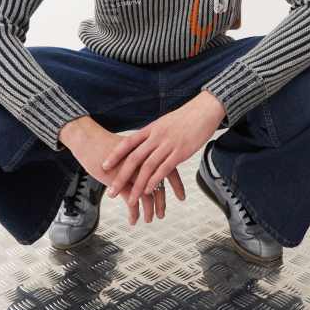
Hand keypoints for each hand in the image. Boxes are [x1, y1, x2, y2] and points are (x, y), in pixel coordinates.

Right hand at [61, 119, 176, 224]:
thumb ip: (139, 157)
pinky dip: (134, 212)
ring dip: (150, 210)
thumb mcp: (127, 148)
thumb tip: (148, 166)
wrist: (88, 140)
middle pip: (160, 184)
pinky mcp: (120, 181)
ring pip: (147, 194)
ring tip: (150, 219)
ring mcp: (133, 171)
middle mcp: (143, 161)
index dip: (176, 184)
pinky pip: (131, 201)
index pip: (169, 168)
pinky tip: (134, 219)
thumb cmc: (104, 144)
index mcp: (148, 152)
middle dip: (162, 201)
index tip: (181, 196)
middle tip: (163, 212)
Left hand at [101, 92, 224, 206]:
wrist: (204, 110)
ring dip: (137, 186)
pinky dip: (155, 181)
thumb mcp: (164, 122)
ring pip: (148, 168)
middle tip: (111, 191)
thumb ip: (153, 133)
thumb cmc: (186, 117)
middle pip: (134, 159)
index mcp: (151, 129)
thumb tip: (143, 141)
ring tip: (130, 199)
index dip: (115, 155)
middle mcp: (156, 137)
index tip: (104, 166)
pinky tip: (149, 191)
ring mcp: (168, 145)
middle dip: (121, 177)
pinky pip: (164, 169)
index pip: (128, 143)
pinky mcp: (181, 152)